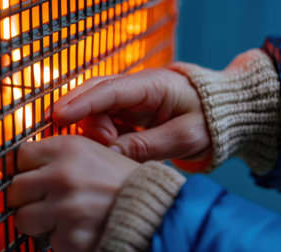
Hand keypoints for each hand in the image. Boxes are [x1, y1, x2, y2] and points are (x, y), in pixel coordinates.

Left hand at [6, 135, 138, 251]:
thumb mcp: (91, 152)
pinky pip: (46, 241)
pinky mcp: (70, 237)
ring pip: (23, 219)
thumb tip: (14, 164)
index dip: (25, 169)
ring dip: (38, 222)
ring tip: (62, 217)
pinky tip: (79, 229)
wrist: (152, 209)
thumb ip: (57, 155)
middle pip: (15, 189)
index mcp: (68, 148)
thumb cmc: (120, 180)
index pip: (19, 156)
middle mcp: (63, 175)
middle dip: (26, 198)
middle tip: (46, 201)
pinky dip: (60, 239)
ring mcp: (65, 208)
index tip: (34, 176)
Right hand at [52, 68, 211, 162]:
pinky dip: (104, 137)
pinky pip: (106, 122)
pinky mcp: (130, 114)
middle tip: (103, 143)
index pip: (109, 89)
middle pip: (94, 96)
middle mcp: (136, 88)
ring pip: (96, 111)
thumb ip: (147, 145)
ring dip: (97, 131)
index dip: (81, 102)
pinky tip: (115, 148)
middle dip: (85, 118)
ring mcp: (131, 101)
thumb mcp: (185, 137)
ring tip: (114, 148)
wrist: (223, 118)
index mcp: (152, 85)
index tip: (57, 116)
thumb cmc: (210, 122)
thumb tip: (109, 154)